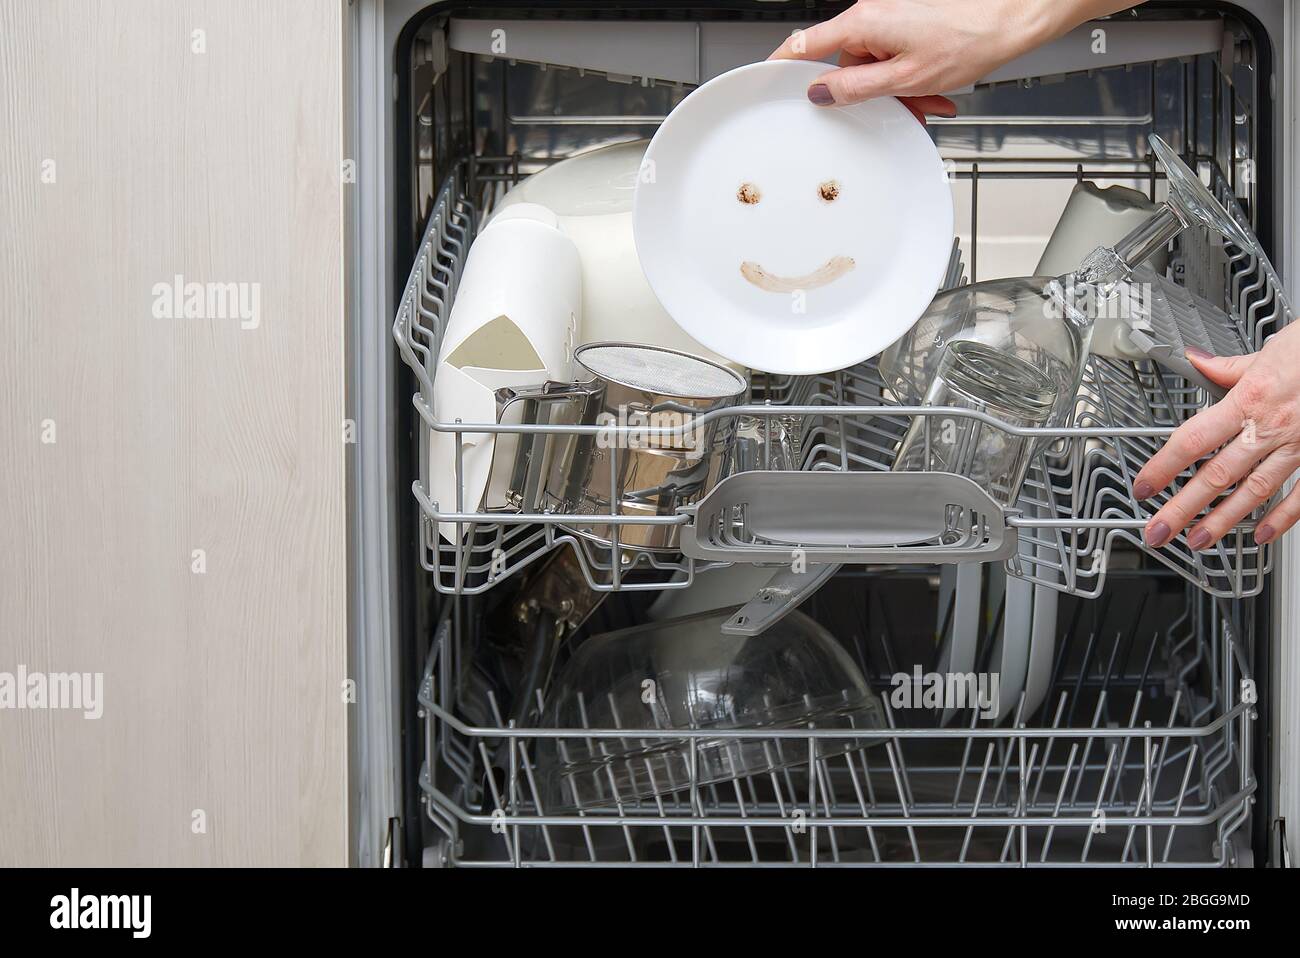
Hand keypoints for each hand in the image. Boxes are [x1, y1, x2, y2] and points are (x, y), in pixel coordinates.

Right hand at [768, 0, 1134, 121]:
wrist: (1016, 15)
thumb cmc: (971, 36)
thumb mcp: (905, 78)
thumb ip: (855, 88)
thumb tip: (821, 93)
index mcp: (862, 23)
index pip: (802, 46)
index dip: (779, 67)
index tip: (764, 83)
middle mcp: (873, 15)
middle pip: (846, 64)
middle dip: (867, 94)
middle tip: (893, 111)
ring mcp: (892, 18)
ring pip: (876, 66)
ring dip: (897, 91)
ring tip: (927, 101)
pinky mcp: (911, 24)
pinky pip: (896, 58)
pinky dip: (911, 79)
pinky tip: (934, 91)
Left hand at [1134, 323, 1299, 549]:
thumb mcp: (1271, 349)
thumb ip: (1230, 366)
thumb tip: (1197, 361)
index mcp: (1251, 398)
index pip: (1193, 439)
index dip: (1163, 466)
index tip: (1143, 486)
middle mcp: (1272, 426)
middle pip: (1218, 474)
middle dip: (1184, 506)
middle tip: (1159, 530)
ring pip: (1255, 489)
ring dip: (1224, 519)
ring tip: (1198, 539)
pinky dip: (1283, 517)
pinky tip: (1262, 534)